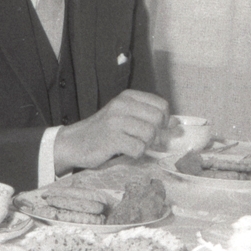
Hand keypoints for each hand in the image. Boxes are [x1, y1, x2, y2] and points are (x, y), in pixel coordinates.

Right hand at [53, 90, 168, 171]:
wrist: (74, 142)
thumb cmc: (103, 131)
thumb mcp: (125, 116)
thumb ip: (148, 116)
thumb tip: (176, 123)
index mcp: (127, 97)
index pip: (162, 105)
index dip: (164, 120)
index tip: (155, 129)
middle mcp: (122, 105)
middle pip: (158, 120)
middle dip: (155, 134)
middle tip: (143, 140)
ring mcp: (116, 121)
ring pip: (150, 134)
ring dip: (145, 145)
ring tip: (133, 145)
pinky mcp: (111, 138)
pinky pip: (138, 148)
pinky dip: (136, 154)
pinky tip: (125, 151)